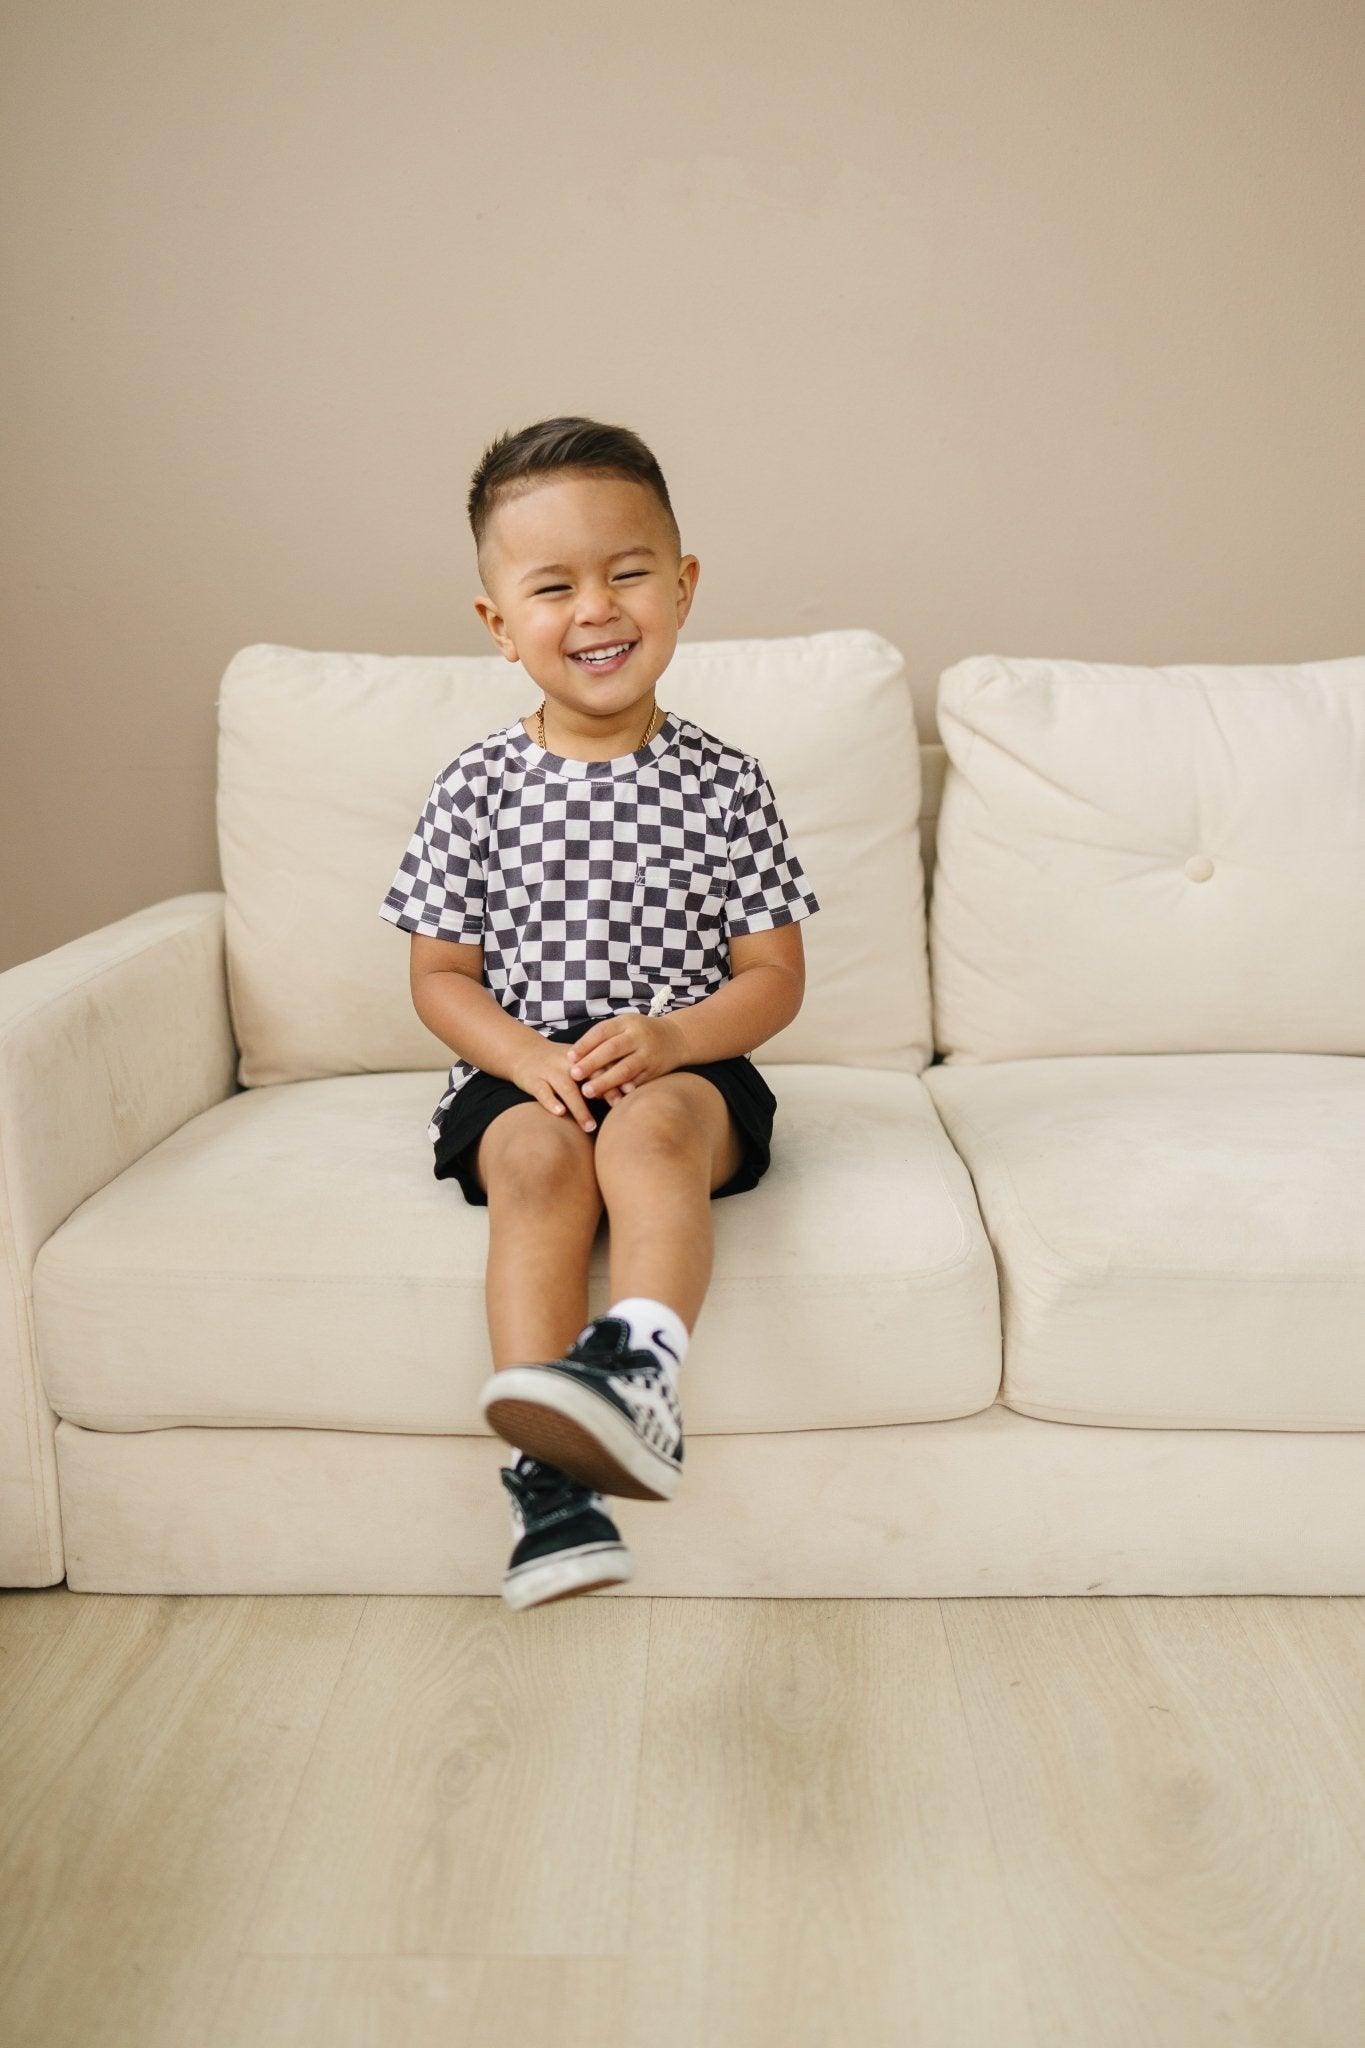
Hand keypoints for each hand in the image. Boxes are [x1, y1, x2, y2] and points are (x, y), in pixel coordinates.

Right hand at [509, 1036, 632, 1131]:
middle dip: (604, 1091)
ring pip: (567, 1089)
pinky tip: (560, 1113)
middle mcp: (567, 1062)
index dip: (617, 1077)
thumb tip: (628, 1092)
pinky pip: (542, 1092)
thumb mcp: (579, 1062)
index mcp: (581, 1056)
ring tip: (590, 1127)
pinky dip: (551, 1102)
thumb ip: (600, 1073)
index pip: (603, 1065)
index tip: (632, 1092)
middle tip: (618, 1108)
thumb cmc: (559, 1063)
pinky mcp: (532, 1080)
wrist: (522, 1051)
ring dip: (580, 1108)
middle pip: (588, 1076)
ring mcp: (549, 1071)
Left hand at [567, 1013, 685, 1100]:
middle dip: (591, 1063)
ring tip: (587, 1092)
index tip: (569, 1057)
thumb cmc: (639, 1033)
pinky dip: (622, 1091)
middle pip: (612, 1049)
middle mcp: (638, 1036)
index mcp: (627, 1022)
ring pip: (625, 1069)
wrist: (676, 1038)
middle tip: (573, 1075)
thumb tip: (573, 1058)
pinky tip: (608, 1099)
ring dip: (605, 1082)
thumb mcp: (623, 1026)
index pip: (602, 1031)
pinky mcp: (655, 1071)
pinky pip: (637, 1082)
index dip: (584, 1044)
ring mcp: (648, 1054)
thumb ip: (603, 1038)